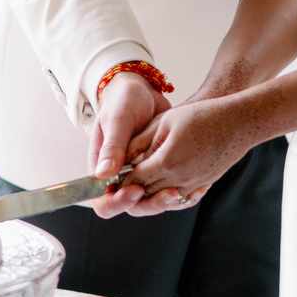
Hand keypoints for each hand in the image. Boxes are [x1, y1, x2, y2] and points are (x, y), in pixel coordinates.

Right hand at [89, 72, 169, 217]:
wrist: (143, 90)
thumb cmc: (123, 101)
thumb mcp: (118, 120)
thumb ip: (112, 146)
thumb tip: (103, 174)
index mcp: (102, 167)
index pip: (103, 200)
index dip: (118, 202)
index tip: (136, 191)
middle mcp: (119, 176)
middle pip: (130, 206)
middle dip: (149, 203)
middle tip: (169, 193)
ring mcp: (139, 175)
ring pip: (149, 201)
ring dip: (165, 200)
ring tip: (182, 191)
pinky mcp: (156, 170)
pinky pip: (163, 190)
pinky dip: (177, 192)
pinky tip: (193, 187)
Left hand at [112, 95, 257, 215]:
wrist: (238, 123)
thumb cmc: (201, 117)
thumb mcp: (165, 121)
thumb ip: (140, 142)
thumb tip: (121, 158)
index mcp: (166, 163)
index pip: (134, 180)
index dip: (120, 181)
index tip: (110, 178)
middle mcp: (179, 180)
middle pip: (146, 195)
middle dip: (130, 193)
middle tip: (118, 187)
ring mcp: (193, 186)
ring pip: (162, 200)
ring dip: (148, 196)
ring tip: (136, 188)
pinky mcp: (203, 186)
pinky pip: (180, 199)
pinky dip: (168, 197)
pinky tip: (161, 189)